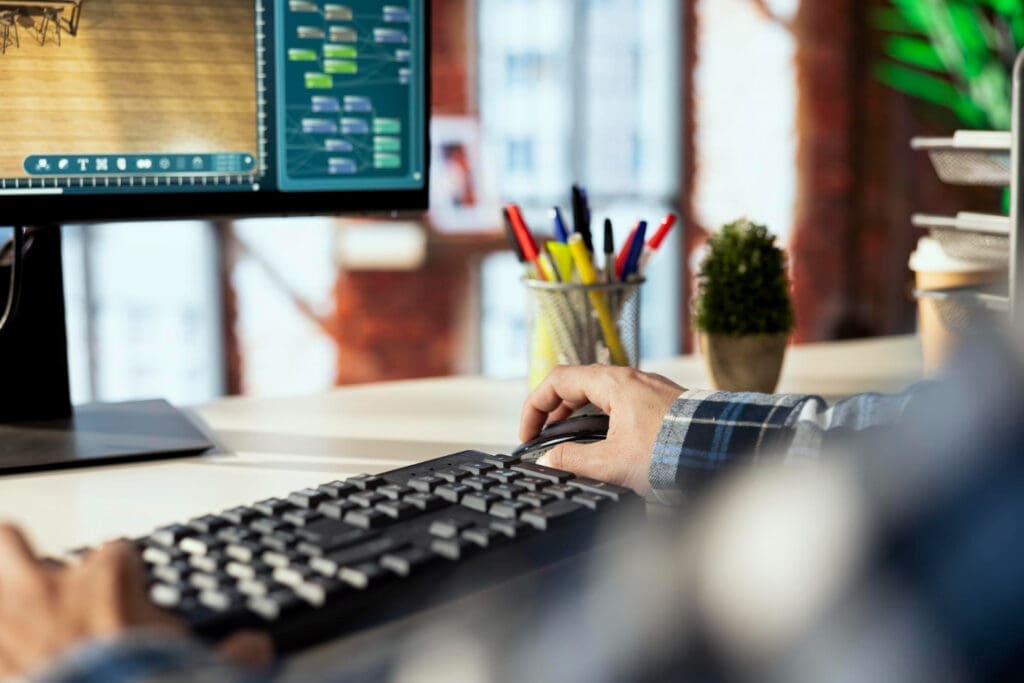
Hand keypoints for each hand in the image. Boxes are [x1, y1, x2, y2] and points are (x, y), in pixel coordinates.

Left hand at [0, 524, 272, 678]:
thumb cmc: (136, 682)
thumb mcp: (196, 667)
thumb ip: (230, 654)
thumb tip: (256, 650)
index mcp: (106, 580)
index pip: (117, 553)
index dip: (123, 576)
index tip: (129, 601)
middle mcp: (47, 588)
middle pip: (14, 542)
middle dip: (23, 562)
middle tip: (38, 589)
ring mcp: (5, 617)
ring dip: (0, 583)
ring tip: (9, 607)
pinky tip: (4, 657)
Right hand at [520, 365, 684, 496]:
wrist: (721, 452)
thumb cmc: (670, 453)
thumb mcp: (611, 463)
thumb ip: (572, 461)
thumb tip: (549, 462)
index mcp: (613, 383)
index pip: (557, 381)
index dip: (534, 407)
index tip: (528, 434)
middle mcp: (632, 379)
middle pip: (579, 386)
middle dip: (556, 413)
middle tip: (547, 440)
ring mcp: (651, 390)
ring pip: (603, 397)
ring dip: (582, 418)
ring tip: (575, 446)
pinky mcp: (666, 406)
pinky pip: (625, 406)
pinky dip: (606, 422)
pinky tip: (611, 447)